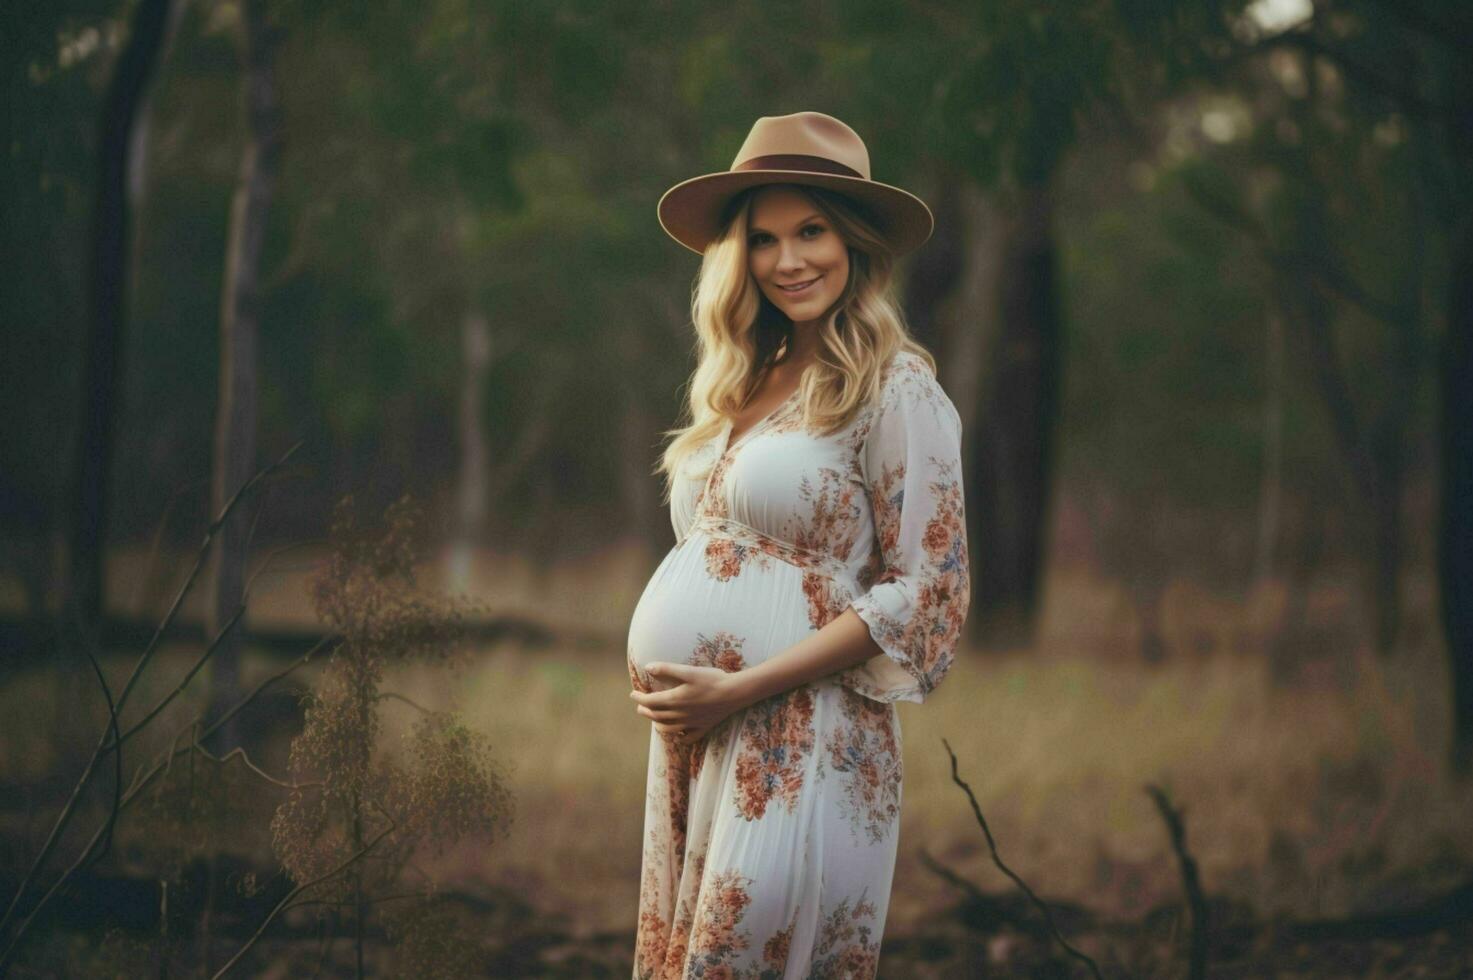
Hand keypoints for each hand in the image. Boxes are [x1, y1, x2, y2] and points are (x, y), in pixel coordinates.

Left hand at [630, 662, 749, 745]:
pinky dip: (680, 738)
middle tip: (640, 706)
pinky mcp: (703, 727)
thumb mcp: (688, 671)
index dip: (639, 698)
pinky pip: (688, 737)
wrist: (734, 693)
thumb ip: (667, 669)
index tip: (633, 694)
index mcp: (674, 700)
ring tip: (654, 720)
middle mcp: (680, 715)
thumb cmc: (711, 679)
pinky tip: (678, 735)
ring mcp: (692, 723)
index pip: (650, 701)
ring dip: (658, 724)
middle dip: (646, 711)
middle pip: (656, 716)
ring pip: (669, 728)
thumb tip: (648, 667)